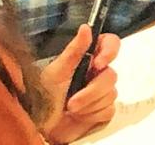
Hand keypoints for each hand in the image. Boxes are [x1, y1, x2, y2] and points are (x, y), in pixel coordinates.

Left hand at [38, 25, 120, 142]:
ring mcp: (102, 92)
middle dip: (91, 90)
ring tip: (71, 108)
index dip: (110, 51)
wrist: (42, 126)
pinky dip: (92, 114)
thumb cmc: (44, 97)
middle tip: (72, 100)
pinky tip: (80, 115)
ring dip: (89, 104)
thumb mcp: (56, 71)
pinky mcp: (105, 109)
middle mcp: (97, 73)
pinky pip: (109, 109)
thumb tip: (86, 27)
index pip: (110, 44)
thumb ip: (74, 51)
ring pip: (111, 94)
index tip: (98, 63)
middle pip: (111, 75)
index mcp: (87, 59)